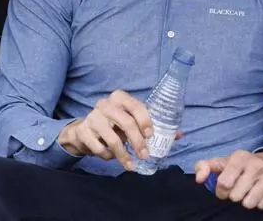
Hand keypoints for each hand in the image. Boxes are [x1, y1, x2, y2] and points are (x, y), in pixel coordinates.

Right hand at [58, 90, 180, 170]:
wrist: (84, 131)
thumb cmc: (114, 124)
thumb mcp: (131, 121)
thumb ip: (152, 126)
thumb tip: (179, 135)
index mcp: (119, 97)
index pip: (135, 105)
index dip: (145, 120)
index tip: (151, 135)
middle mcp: (105, 104)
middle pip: (125, 122)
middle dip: (138, 141)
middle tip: (145, 155)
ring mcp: (92, 117)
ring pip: (112, 138)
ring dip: (124, 155)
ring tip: (131, 165)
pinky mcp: (83, 131)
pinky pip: (100, 148)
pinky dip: (108, 156)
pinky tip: (111, 157)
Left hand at [194, 150, 262, 209]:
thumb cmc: (239, 165)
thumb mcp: (221, 162)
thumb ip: (204, 167)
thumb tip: (199, 179)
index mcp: (239, 157)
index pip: (224, 183)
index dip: (220, 191)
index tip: (222, 191)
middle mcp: (256, 165)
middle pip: (236, 196)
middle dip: (233, 196)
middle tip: (236, 190)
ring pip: (249, 203)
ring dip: (245, 201)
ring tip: (246, 192)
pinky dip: (258, 203)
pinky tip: (258, 193)